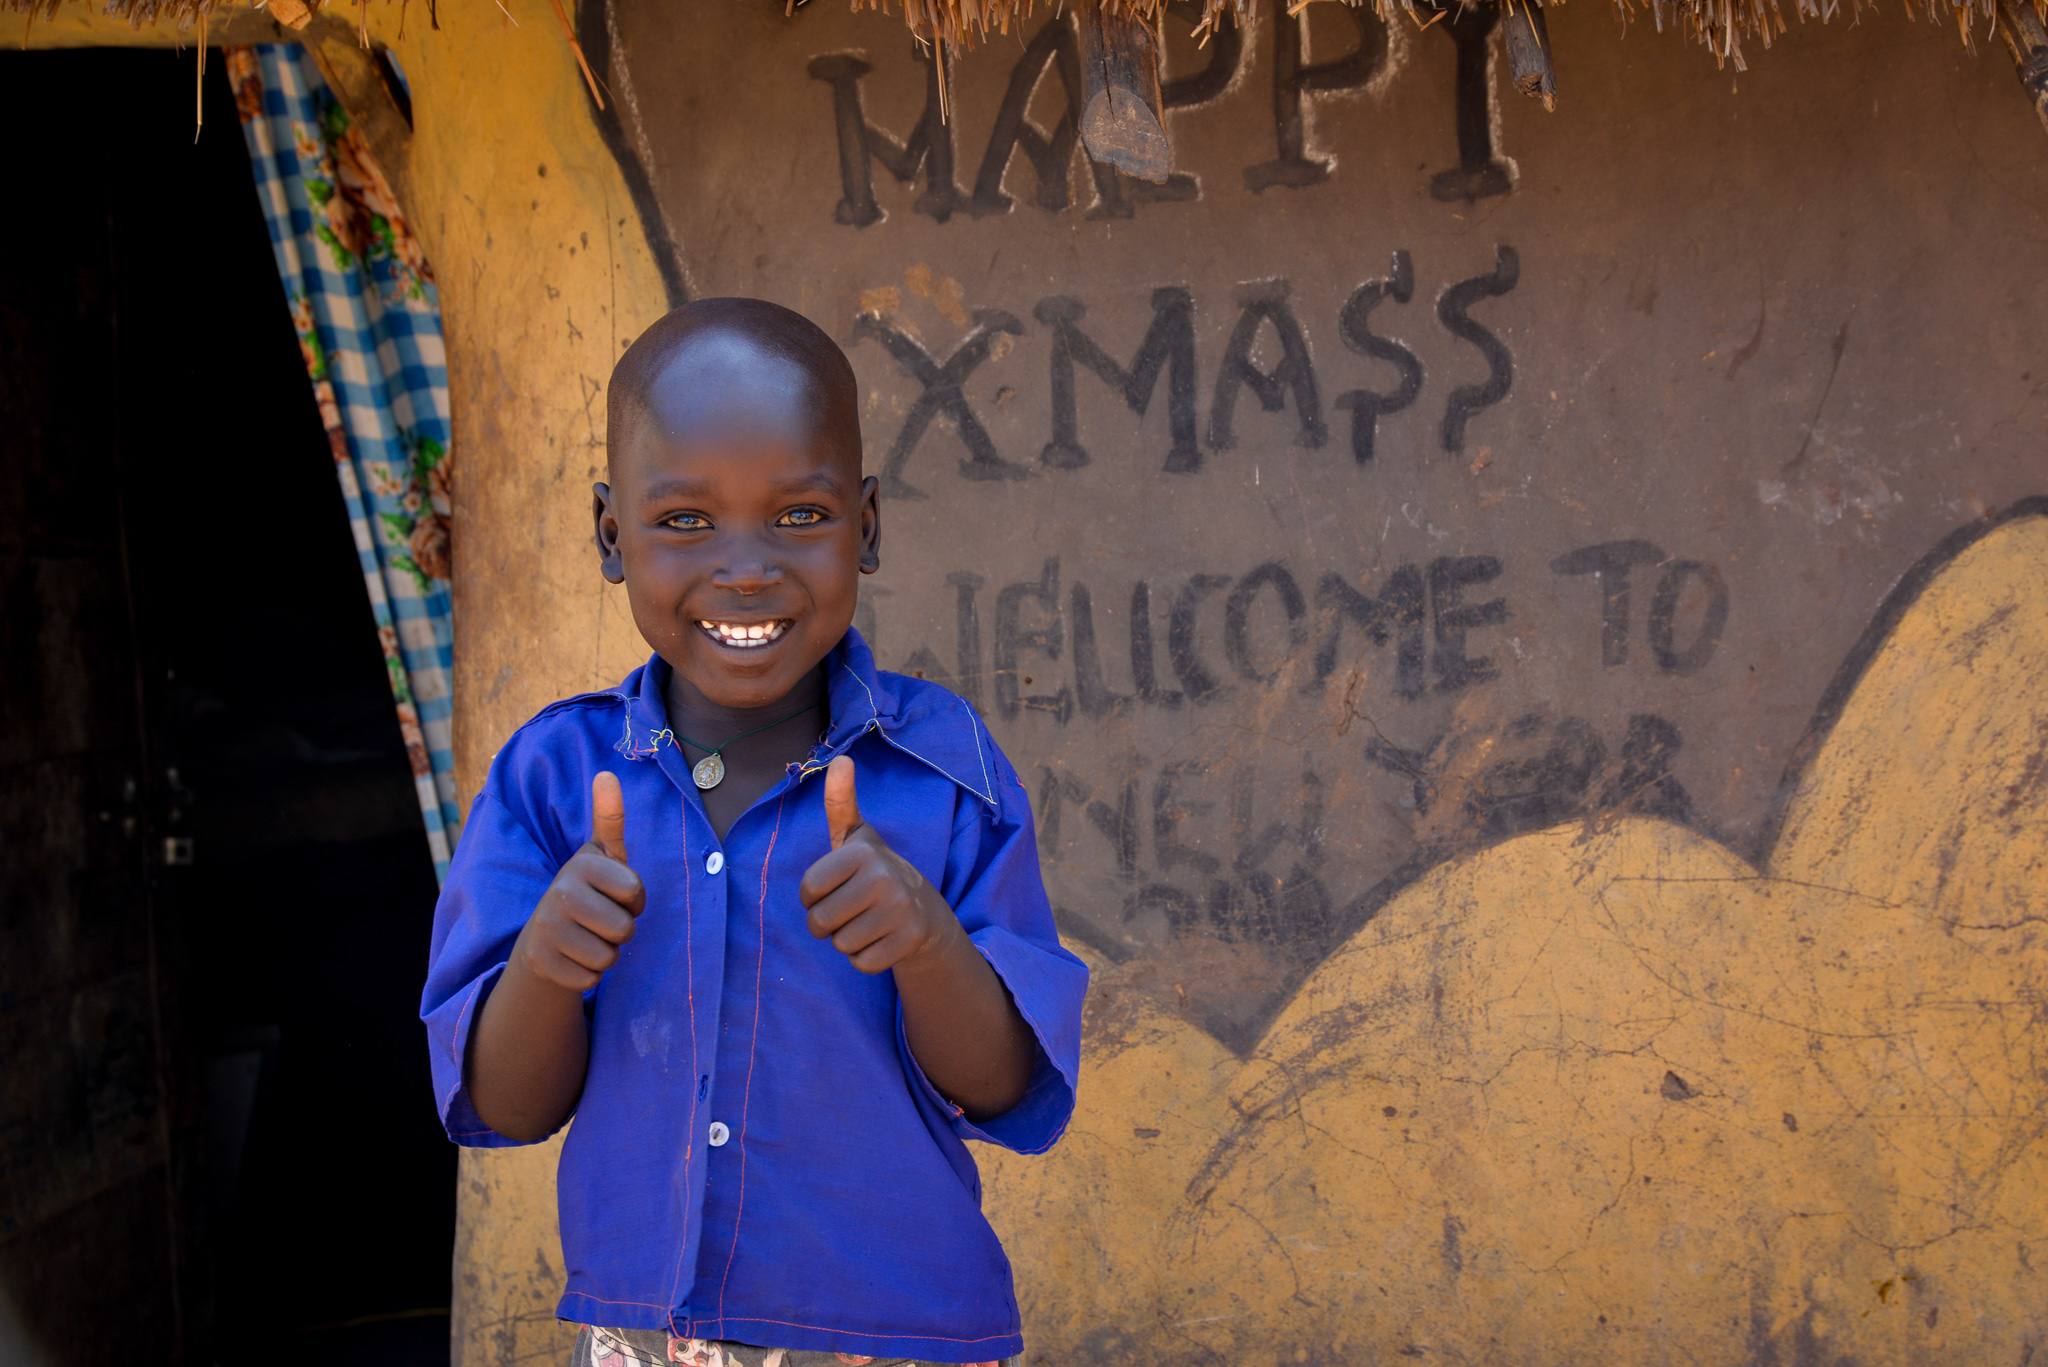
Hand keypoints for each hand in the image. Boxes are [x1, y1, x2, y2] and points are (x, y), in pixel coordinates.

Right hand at [510, 771, 645, 991]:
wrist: (543, 937)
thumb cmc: (587, 891)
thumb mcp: (601, 856)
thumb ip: (609, 818)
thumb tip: (607, 773)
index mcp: (581, 865)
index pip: (636, 892)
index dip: (634, 900)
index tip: (616, 894)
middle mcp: (558, 893)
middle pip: (625, 929)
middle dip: (621, 931)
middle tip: (600, 920)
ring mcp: (546, 930)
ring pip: (609, 957)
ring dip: (606, 953)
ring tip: (586, 937)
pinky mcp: (542, 964)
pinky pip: (591, 980)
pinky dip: (589, 975)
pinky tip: (573, 957)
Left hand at [800, 756, 960, 973]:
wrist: (923, 910)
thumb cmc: (874, 872)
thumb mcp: (855, 838)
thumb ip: (840, 802)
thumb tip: (841, 759)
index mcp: (864, 852)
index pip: (808, 890)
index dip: (813, 895)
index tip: (835, 886)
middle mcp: (885, 877)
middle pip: (820, 922)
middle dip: (827, 923)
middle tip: (852, 909)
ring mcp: (901, 910)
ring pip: (840, 944)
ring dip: (847, 940)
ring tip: (868, 922)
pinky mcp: (909, 941)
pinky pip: (861, 963)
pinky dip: (865, 958)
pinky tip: (881, 939)